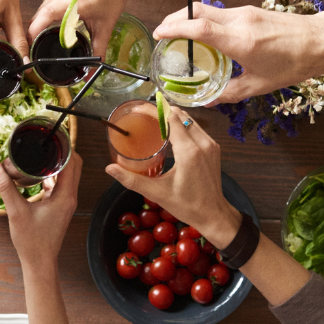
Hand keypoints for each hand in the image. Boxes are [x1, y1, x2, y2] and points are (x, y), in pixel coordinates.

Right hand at [0, 151, 80, 266]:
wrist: (39, 262)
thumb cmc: (32, 241)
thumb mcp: (15, 211)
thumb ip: (6, 187)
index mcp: (65, 196)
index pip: (73, 162)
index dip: (65, 146)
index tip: (53, 135)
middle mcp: (70, 197)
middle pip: (73, 165)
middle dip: (61, 151)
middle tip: (46, 140)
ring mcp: (65, 202)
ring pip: (67, 175)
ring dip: (56, 163)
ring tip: (40, 151)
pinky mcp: (59, 207)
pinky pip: (59, 185)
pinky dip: (51, 175)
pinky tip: (35, 172)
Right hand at [28, 0, 136, 59]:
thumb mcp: (105, 25)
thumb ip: (98, 48)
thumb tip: (95, 65)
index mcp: (67, 3)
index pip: (38, 22)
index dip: (32, 39)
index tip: (32, 51)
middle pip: (36, 19)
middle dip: (37, 36)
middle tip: (43, 50)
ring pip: (40, 12)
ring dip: (43, 25)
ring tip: (53, 36)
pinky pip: (45, 4)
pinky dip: (49, 15)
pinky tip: (60, 21)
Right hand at [105, 106, 241, 247]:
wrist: (213, 214)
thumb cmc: (187, 205)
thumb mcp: (157, 193)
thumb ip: (132, 180)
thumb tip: (110, 169)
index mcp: (189, 152)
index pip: (172, 119)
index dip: (157, 110)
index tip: (141, 109)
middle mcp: (203, 144)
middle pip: (182, 116)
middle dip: (164, 111)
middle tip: (145, 114)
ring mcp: (211, 145)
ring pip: (191, 120)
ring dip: (174, 117)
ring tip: (156, 120)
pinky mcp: (214, 149)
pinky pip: (197, 129)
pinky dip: (184, 126)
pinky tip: (172, 132)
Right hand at [153, 3, 323, 102]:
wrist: (323, 41)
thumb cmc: (295, 63)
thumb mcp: (260, 85)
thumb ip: (229, 93)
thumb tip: (208, 102)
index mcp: (240, 40)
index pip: (199, 27)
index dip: (174, 28)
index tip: (158, 34)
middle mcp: (240, 20)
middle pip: (197, 10)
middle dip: (175, 19)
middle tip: (162, 32)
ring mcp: (246, 12)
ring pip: (208, 9)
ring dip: (190, 18)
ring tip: (180, 36)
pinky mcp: (251, 11)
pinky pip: (220, 12)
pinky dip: (206, 21)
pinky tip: (205, 37)